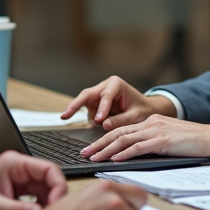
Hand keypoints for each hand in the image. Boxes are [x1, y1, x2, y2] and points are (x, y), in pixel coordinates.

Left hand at [0, 151, 67, 209]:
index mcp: (14, 163)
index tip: (57, 204)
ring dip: (50, 202)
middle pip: (51, 178)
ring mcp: (22, 177)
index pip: (48, 168)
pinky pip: (41, 195)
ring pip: (47, 187)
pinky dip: (43, 206)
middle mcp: (20, 167)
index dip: (58, 186)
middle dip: (55, 196)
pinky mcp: (22, 187)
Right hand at [61, 76, 176, 129]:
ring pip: (85, 104)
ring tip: (93, 123)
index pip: (106, 95)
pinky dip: (90, 120)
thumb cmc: (142, 109)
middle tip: (65, 116)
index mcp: (116, 84)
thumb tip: (104, 125)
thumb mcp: (136, 116)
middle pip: (86, 95)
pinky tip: (96, 125)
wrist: (145, 108)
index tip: (99, 120)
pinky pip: (89, 113)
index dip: (102, 108)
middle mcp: (104, 87)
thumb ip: (121, 120)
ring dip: (85, 116)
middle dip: (75, 105)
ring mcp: (98, 96)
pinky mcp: (95, 105)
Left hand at [81, 115, 209, 161]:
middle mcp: (150, 123)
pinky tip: (113, 159)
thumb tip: (134, 155)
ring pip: (123, 140)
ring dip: (105, 150)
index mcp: (150, 121)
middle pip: (117, 132)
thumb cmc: (193, 142)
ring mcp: (155, 131)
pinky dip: (123, 154)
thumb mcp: (169, 138)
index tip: (91, 147)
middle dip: (98, 144)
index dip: (104, 139)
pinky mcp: (162, 141)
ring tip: (92, 158)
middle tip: (83, 153)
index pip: (121, 129)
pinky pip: (138, 147)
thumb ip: (152, 143)